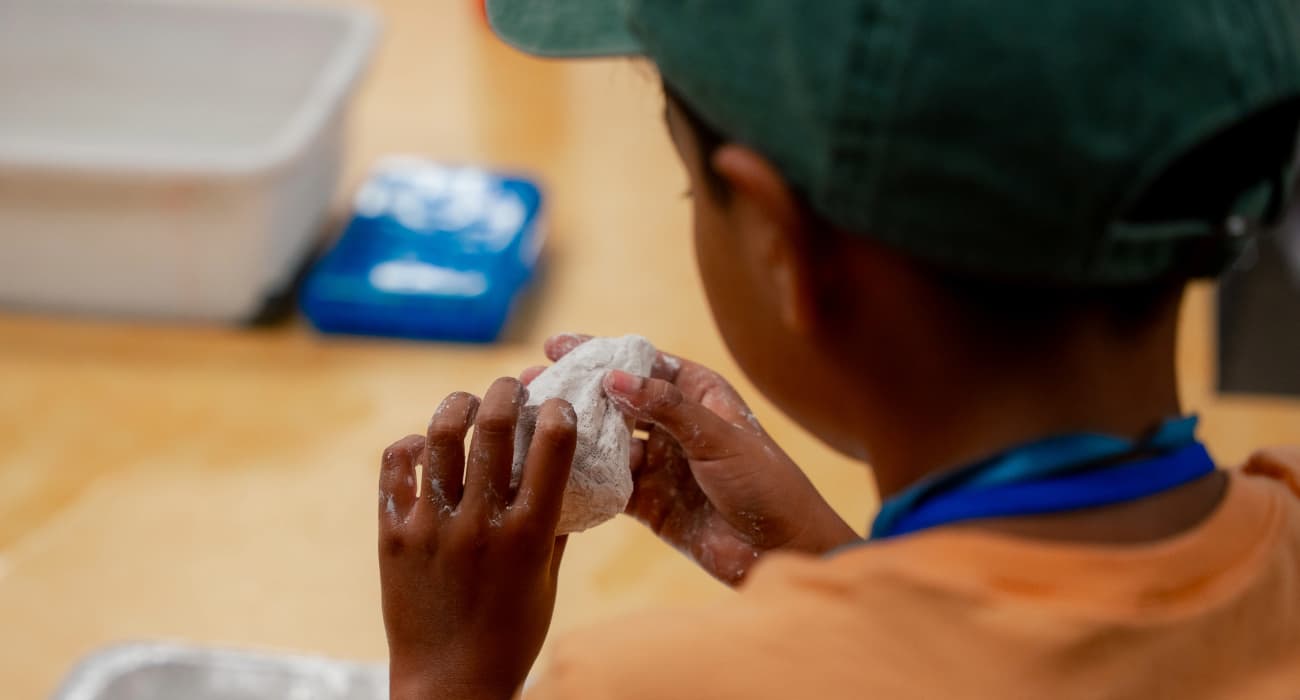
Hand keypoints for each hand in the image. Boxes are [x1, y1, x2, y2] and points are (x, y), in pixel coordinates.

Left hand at [378, 377, 575, 699]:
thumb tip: (561, 473)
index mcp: (529, 534)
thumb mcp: (546, 579)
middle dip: (505, 393)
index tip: (557, 405)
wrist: (450, 684)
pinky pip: (396, 469)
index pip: (552, 446)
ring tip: (466, 404)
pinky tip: (423, 446)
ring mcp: (433, 527)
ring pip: (440, 436)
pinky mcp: (394, 536)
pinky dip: (410, 447)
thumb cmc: (511, 633)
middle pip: (493, 427)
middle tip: (509, 387)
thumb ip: (554, 524)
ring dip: (457, 406)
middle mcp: (481, 523)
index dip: (558, 412)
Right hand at [531, 334, 858, 584]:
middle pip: (617, 401)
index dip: (600, 353)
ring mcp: (661, 464)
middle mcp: (675, 425)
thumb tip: (614, 379)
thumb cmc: (766, 484)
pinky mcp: (650, 503)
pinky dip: (582, 478)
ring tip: (530, 424)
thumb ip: (666, 409)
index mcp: (699, 394)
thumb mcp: (718, 438)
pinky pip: (609, 486)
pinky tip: (548, 470)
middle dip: (575, 391)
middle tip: (531, 381)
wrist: (783, 551)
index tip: (558, 345)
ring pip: (607, 443)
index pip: (642, 364)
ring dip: (572, 434)